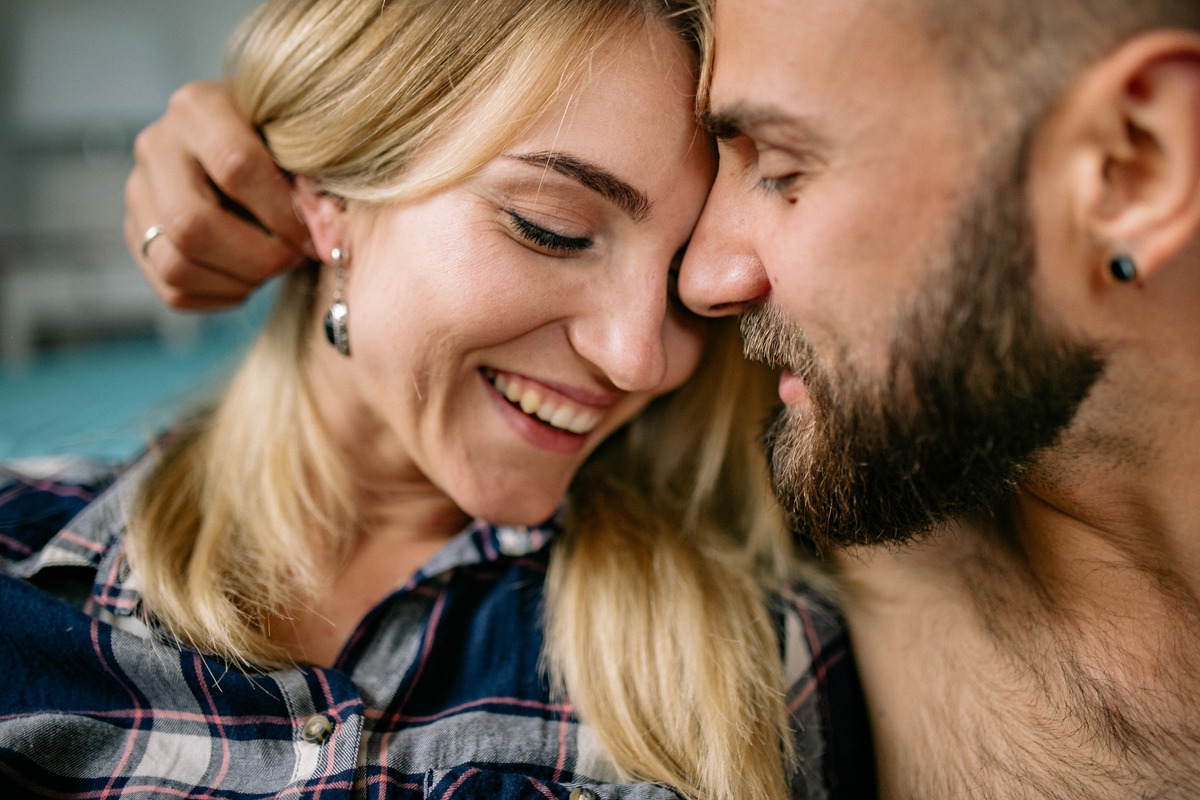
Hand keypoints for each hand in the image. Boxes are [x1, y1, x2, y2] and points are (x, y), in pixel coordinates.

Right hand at [123, 81, 314, 308]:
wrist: (253, 149)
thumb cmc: (286, 145)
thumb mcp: (301, 144)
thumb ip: (313, 180)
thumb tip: (325, 237)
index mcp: (199, 107)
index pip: (235, 167)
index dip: (281, 213)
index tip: (313, 234)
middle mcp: (157, 145)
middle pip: (190, 224)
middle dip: (257, 257)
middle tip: (293, 259)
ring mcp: (139, 192)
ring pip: (175, 264)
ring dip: (238, 280)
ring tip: (273, 267)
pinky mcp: (138, 234)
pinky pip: (173, 290)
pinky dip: (222, 295)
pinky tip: (250, 276)